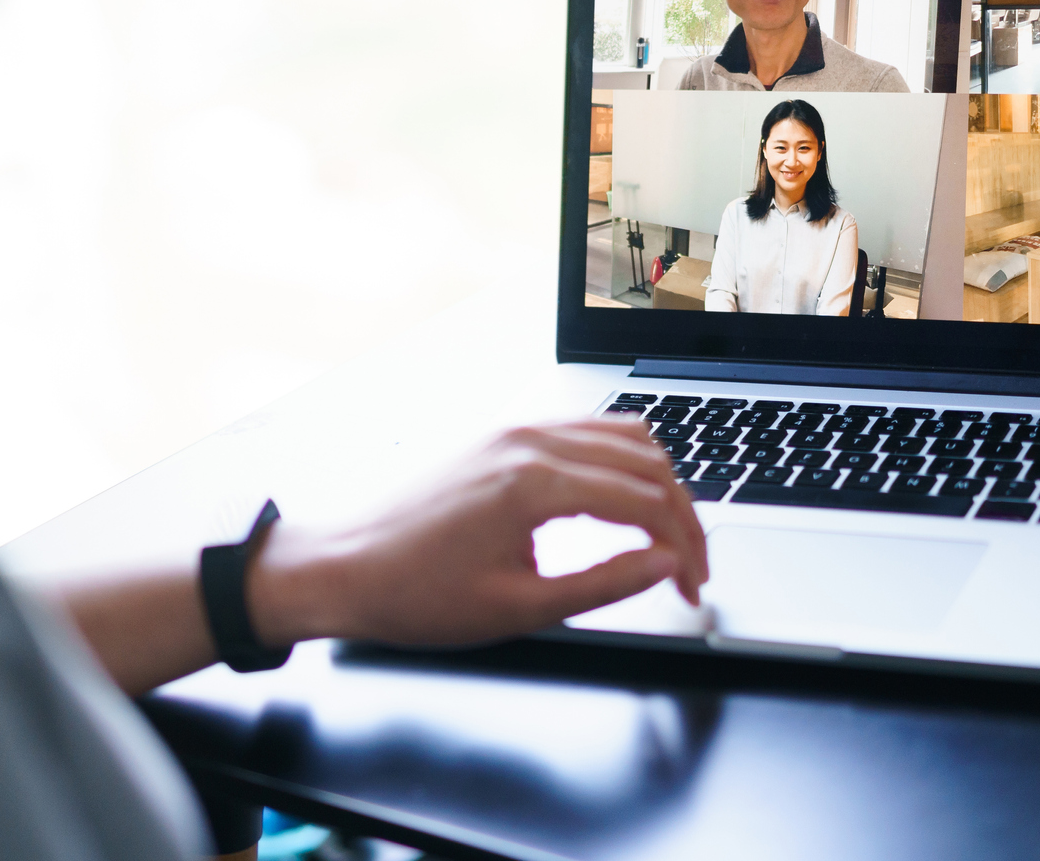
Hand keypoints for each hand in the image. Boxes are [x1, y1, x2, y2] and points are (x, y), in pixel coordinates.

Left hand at [251, 417, 708, 649]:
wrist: (345, 568)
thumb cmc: (417, 595)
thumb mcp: (519, 609)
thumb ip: (604, 584)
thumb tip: (665, 566)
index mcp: (534, 482)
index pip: (645, 502)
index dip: (684, 549)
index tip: (694, 590)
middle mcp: (529, 441)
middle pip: (645, 461)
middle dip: (682, 515)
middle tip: (692, 571)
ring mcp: (515, 431)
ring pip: (622, 435)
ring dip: (656, 482)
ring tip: (667, 537)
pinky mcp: (503, 436)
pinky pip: (585, 431)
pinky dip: (621, 462)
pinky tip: (624, 502)